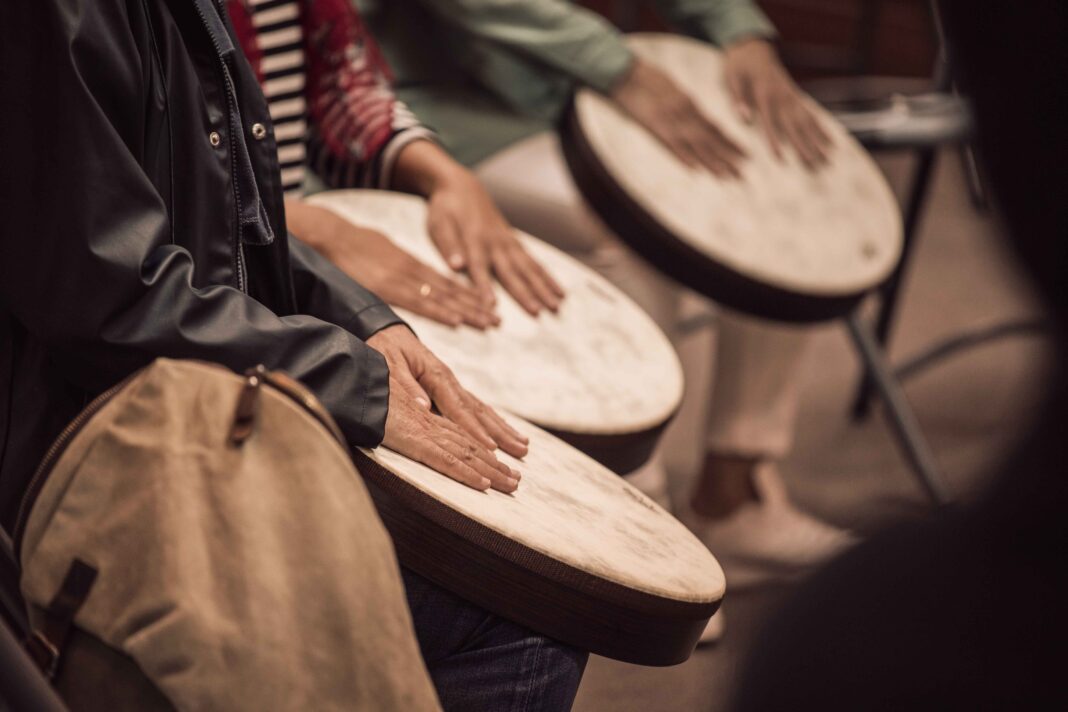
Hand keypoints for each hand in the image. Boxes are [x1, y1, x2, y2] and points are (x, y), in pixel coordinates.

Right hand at [287, 201, 497, 328]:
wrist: (332, 236)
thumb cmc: (351, 245)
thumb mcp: (383, 251)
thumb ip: (399, 266)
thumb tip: (406, 276)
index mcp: (412, 264)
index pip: (447, 283)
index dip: (469, 295)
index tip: (488, 306)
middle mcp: (413, 272)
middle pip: (451, 292)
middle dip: (475, 307)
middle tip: (497, 321)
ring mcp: (402, 280)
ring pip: (442, 299)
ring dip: (467, 313)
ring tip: (488, 324)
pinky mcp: (388, 289)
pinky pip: (418, 303)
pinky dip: (440, 312)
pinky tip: (457, 321)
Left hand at [367, 325, 528, 491]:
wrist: (384, 330)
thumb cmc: (383, 348)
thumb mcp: (388, 364)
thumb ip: (406, 386)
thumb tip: (424, 407)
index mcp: (436, 376)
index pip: (458, 408)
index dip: (474, 430)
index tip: (490, 448)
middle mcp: (449, 381)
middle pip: (479, 412)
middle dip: (501, 434)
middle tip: (522, 451)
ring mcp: (451, 385)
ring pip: (482, 410)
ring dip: (503, 429)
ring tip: (523, 445)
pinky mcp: (449, 388)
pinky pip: (475, 407)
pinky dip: (492, 421)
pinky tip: (504, 431)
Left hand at [426, 171, 564, 315]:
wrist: (462, 186)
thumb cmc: (446, 208)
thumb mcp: (438, 224)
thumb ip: (448, 246)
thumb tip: (455, 265)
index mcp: (473, 241)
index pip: (479, 267)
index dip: (485, 287)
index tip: (492, 305)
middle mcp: (495, 243)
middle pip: (512, 272)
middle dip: (525, 293)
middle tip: (538, 311)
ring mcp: (508, 242)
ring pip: (529, 268)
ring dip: (543, 287)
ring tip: (557, 305)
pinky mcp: (515, 242)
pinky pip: (534, 261)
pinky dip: (547, 276)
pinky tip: (559, 290)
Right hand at [610, 58, 746, 177]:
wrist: (625, 72)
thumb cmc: (646, 78)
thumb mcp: (671, 87)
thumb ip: (684, 103)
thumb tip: (696, 115)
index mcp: (689, 103)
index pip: (714, 126)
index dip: (730, 141)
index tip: (744, 154)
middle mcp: (685, 113)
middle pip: (710, 138)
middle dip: (728, 156)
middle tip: (742, 173)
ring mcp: (671, 120)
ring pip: (696, 144)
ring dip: (712, 161)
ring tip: (727, 175)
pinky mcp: (655, 126)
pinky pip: (672, 144)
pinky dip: (684, 156)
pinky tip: (695, 168)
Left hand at [723, 38, 831, 167]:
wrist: (752, 46)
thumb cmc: (738, 64)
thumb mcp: (730, 78)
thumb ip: (737, 98)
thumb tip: (745, 119)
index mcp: (763, 94)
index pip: (770, 122)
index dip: (774, 141)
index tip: (780, 159)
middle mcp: (782, 96)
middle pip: (794, 125)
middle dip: (805, 146)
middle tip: (815, 165)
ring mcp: (791, 96)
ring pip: (807, 121)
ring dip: (818, 141)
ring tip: (827, 159)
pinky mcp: (796, 96)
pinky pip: (811, 114)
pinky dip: (821, 128)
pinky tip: (830, 142)